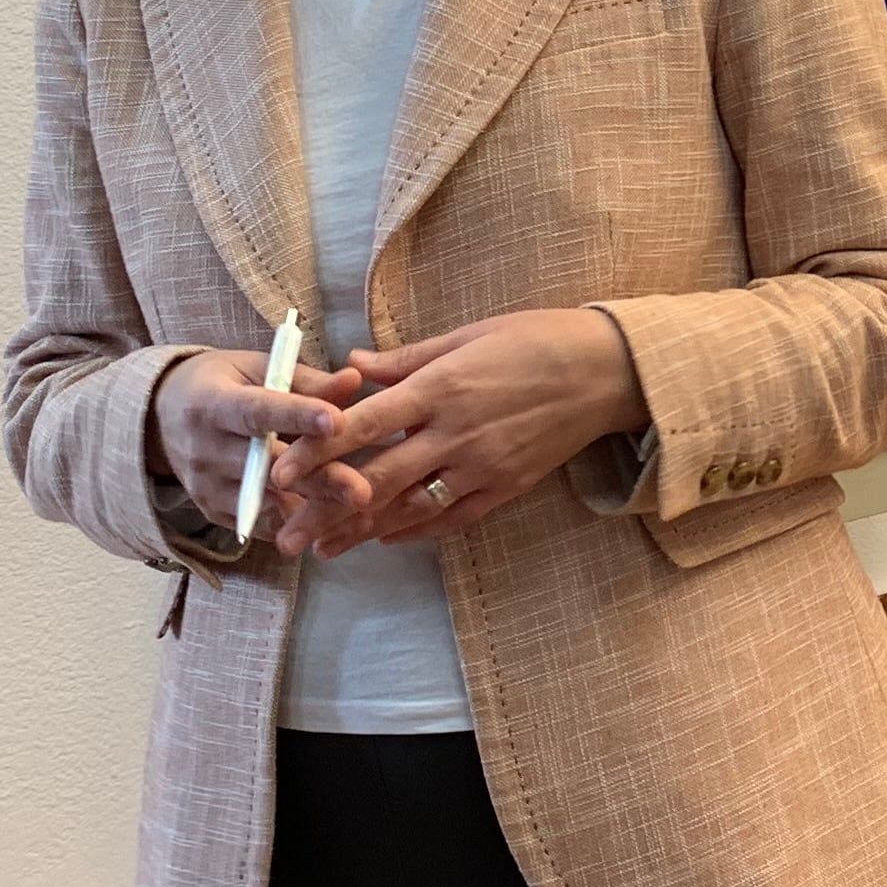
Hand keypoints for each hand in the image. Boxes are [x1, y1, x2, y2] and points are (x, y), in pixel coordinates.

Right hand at [150, 344, 367, 548]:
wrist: (159, 418)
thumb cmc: (219, 384)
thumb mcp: (255, 368)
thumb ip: (305, 380)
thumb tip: (354, 380)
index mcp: (213, 403)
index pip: (259, 412)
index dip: (298, 416)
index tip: (338, 421)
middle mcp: (205, 448)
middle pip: (268, 468)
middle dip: (317, 479)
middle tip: (362, 490)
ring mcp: (206, 486)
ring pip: (266, 502)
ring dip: (313, 508)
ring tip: (356, 514)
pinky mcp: (212, 511)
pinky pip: (258, 524)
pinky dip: (293, 525)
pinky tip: (332, 525)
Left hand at [262, 308, 646, 557]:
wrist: (607, 370)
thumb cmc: (536, 339)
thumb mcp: (467, 335)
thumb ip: (405, 358)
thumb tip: (352, 365)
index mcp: (440, 387)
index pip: (364, 425)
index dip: (317, 450)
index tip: (279, 470)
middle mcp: (455, 433)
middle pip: (378, 480)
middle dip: (327, 511)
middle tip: (285, 537)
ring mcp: (482, 466)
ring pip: (411, 508)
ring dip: (363, 532)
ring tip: (324, 551)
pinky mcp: (507, 486)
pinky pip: (453, 517)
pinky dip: (417, 531)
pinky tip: (387, 539)